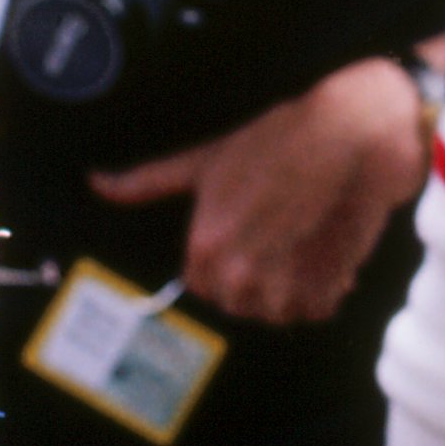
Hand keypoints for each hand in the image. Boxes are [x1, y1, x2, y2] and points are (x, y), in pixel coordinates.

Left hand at [86, 57, 429, 326]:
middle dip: (261, 278)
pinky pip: (317, 310)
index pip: (202, 286)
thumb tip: (95, 181)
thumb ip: (148, 180)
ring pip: (279, 312)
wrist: (350, 133)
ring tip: (309, 244)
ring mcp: (283, 289)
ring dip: (295, 288)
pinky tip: (330, 254)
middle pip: (241, 302)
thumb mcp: (206, 157)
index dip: (226, 263)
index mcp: (205, 249)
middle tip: (283, 238)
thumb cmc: (277, 137)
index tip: (251, 238)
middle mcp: (238, 278)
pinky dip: (325, 290)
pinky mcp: (325, 291)